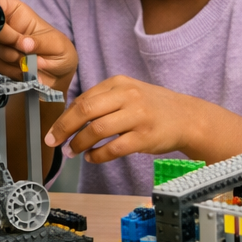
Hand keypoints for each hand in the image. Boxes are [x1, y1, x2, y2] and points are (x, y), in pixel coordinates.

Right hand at [0, 0, 77, 91]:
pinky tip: (27, 71)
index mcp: (19, 13)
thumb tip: (23, 44)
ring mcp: (0, 44)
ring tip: (33, 62)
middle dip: (9, 41)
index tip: (2, 26)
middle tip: (25, 49)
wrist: (58, 75)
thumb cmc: (59, 51)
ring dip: (14, 59)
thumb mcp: (57, 45)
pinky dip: (14, 71)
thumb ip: (40, 43)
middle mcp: (6, 26)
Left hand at [44, 76, 192, 163]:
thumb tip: (70, 117)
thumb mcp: (129, 93)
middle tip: (54, 141)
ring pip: (97, 130)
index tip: (54, 130)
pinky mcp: (144, 137)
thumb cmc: (153, 107)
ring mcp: (137, 116)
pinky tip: (92, 157)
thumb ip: (103, 100)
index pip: (83, 99)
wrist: (188, 117)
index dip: (65, 117)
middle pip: (86, 110)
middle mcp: (128, 96)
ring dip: (79, 143)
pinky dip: (97, 155)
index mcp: (120, 83)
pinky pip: (113, 149)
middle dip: (64, 128)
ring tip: (72, 151)